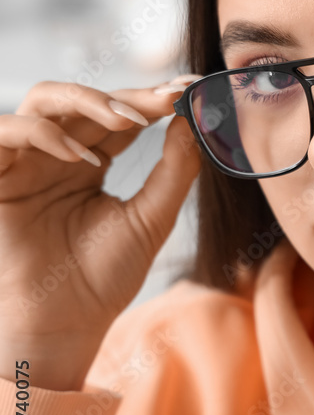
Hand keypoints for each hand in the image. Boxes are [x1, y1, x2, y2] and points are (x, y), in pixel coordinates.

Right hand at [0, 76, 202, 388]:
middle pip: (86, 101)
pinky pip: (4, 131)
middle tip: (167, 99)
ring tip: (129, 121)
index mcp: (89, 162)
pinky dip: (41, 132)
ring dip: (87, 101)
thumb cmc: (104, 278)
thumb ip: (174, 170)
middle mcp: (55, 156)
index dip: (152, 100)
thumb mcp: (151, 219)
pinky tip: (81, 155)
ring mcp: (24, 163)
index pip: (119, 116)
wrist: (66, 323)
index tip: (191, 91)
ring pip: (43, 100)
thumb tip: (193, 122)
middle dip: (129, 95)